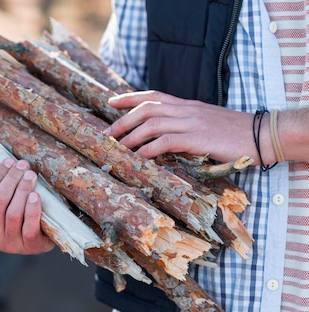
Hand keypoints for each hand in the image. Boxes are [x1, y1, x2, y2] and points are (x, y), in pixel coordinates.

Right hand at [0, 158, 54, 254]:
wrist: (35, 241)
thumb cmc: (7, 219)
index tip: (9, 161)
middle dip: (11, 179)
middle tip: (23, 165)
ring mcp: (9, 244)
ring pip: (13, 213)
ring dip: (22, 190)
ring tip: (30, 175)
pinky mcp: (29, 247)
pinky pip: (29, 228)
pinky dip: (32, 210)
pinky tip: (35, 196)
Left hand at [106, 90, 274, 164]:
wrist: (263, 136)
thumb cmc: (235, 134)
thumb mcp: (206, 123)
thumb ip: (185, 125)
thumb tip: (162, 138)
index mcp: (188, 105)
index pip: (153, 95)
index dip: (130, 97)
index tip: (111, 101)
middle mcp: (187, 110)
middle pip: (147, 108)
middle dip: (123, 120)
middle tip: (107, 135)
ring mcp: (192, 122)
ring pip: (152, 123)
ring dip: (131, 137)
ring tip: (117, 149)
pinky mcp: (198, 138)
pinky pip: (166, 141)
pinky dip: (148, 149)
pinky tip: (139, 158)